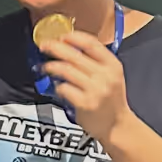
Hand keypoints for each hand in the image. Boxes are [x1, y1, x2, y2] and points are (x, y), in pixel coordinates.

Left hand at [38, 30, 131, 144]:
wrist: (117, 126)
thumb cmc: (110, 99)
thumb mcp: (111, 76)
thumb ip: (95, 61)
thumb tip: (67, 46)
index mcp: (113, 65)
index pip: (91, 43)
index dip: (73, 37)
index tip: (60, 36)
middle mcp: (106, 76)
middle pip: (74, 55)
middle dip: (55, 48)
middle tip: (44, 46)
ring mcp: (95, 90)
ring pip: (66, 70)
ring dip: (51, 66)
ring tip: (44, 67)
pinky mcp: (85, 103)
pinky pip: (64, 88)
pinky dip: (57, 86)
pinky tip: (57, 87)